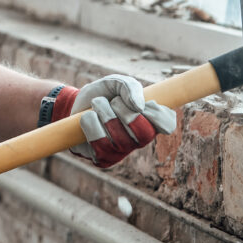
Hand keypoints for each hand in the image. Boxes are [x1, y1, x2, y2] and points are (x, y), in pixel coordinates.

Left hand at [51, 75, 175, 167]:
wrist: (75, 104)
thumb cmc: (102, 94)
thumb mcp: (115, 83)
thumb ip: (129, 87)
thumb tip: (139, 107)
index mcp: (148, 121)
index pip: (167, 125)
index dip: (157, 114)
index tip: (144, 102)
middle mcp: (137, 140)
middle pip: (143, 134)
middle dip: (126, 113)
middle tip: (114, 102)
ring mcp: (121, 152)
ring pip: (119, 139)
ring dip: (105, 114)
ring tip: (98, 105)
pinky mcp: (102, 159)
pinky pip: (99, 144)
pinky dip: (90, 124)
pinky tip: (87, 118)